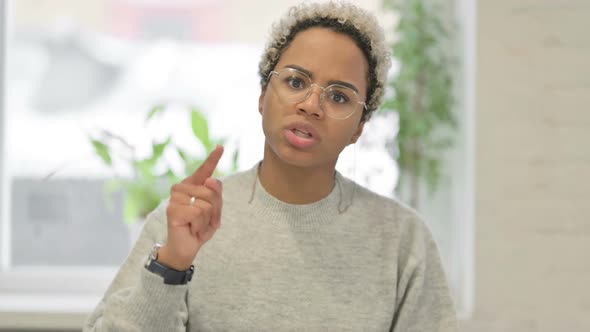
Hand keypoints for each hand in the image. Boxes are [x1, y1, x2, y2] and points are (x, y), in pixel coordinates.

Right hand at [159, 145, 223, 270]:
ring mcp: (175, 199)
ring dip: (207, 219)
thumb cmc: (199, 228)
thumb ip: (216, 194)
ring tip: (196, 225)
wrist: (186, 248)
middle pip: (212, 191)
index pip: (205, 170)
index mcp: (192, 186)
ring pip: (207, 203)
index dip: (213, 158)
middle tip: (203, 221)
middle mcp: (181, 188)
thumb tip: (212, 179)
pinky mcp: (173, 210)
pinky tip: (191, 229)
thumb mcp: (214, 211)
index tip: (221, 146)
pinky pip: (199, 212)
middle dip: (214, 210)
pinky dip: (200, 225)